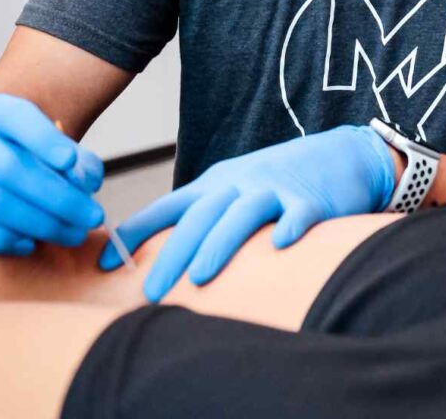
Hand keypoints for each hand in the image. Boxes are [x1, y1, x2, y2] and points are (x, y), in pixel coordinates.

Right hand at [0, 93, 104, 254]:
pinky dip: (0, 240)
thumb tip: (85, 184)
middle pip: (9, 168)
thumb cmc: (35, 158)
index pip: (18, 118)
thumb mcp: (60, 147)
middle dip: (57, 198)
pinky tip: (31, 243)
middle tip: (93, 217)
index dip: (44, 140)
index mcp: (0, 112)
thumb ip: (80, 163)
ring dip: (38, 223)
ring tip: (73, 234)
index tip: (71, 159)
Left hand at [97, 124, 395, 301]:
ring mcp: (276, 189)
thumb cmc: (279, 180)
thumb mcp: (235, 188)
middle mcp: (241, 183)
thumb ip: (204, 215)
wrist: (340, 154)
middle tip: (151, 292)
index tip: (104, 262)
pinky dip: (291, 227)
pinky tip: (283, 244)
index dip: (137, 232)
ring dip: (221, 243)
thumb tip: (162, 256)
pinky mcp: (312, 200)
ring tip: (202, 276)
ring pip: (244, 214)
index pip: (169, 206)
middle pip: (201, 216)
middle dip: (173, 253)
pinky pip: (299, 214)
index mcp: (217, 183)